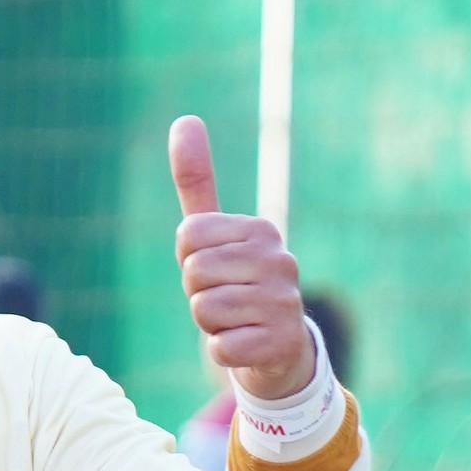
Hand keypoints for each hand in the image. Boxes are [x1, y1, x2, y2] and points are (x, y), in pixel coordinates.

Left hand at [169, 119, 318, 400]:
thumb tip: (185, 118)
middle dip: (198, 292)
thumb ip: (198, 180)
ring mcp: (284, 303)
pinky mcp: (281, 344)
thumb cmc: (237, 285)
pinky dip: (223, 353)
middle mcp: (281, 260)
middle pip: (194, 272)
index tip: (214, 269)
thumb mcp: (214, 234)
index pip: (188, 236)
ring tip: (236, 322)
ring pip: (204, 310)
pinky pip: (219, 349)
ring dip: (210, 324)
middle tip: (225, 300)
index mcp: (262, 230)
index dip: (189, 259)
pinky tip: (245, 346)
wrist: (279, 350)